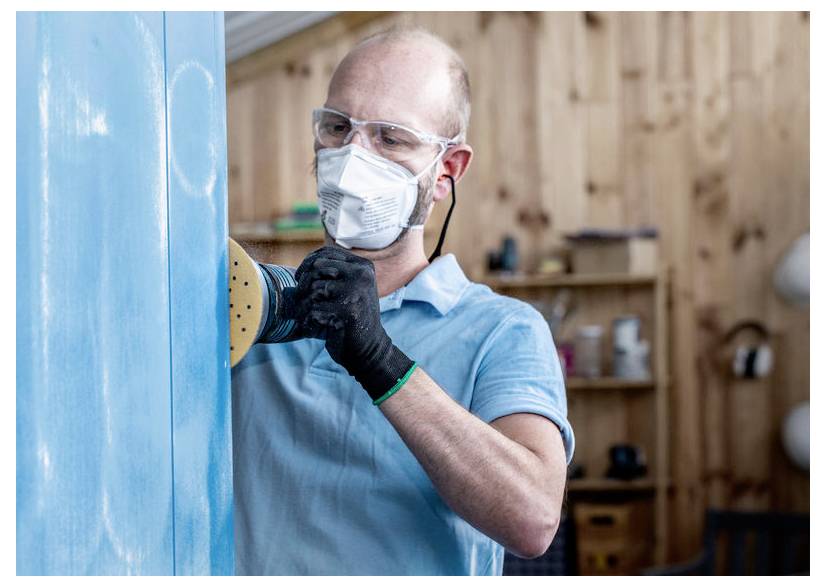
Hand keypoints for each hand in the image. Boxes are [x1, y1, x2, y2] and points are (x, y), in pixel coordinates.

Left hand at [291, 247, 413, 400]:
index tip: (300, 277)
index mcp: (362, 266)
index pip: (326, 253)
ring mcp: (356, 293)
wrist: (369, 349)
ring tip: (310, 316)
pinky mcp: (347, 313)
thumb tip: (302, 268)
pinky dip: (309, 321)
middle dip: (304, 284)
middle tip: (303, 299)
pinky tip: (316, 327)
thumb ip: (333, 274)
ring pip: (313, 290)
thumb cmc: (352, 318)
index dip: (307, 263)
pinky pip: (313, 310)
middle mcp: (361, 276)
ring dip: (304, 306)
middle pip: (317, 268)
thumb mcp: (350, 289)